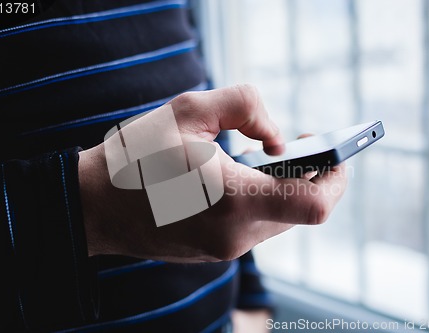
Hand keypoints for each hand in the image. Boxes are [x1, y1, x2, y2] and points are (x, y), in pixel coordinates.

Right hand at [78, 84, 346, 261]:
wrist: (92, 205)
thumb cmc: (135, 156)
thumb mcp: (188, 109)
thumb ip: (246, 107)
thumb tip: (278, 138)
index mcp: (233, 200)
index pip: (314, 204)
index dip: (336, 178)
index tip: (333, 153)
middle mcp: (235, 234)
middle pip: (300, 210)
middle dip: (306, 176)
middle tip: (293, 143)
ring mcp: (224, 249)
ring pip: (278, 219)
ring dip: (279, 187)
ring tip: (255, 158)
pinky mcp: (215, 252)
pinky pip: (254, 226)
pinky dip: (258, 200)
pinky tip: (232, 179)